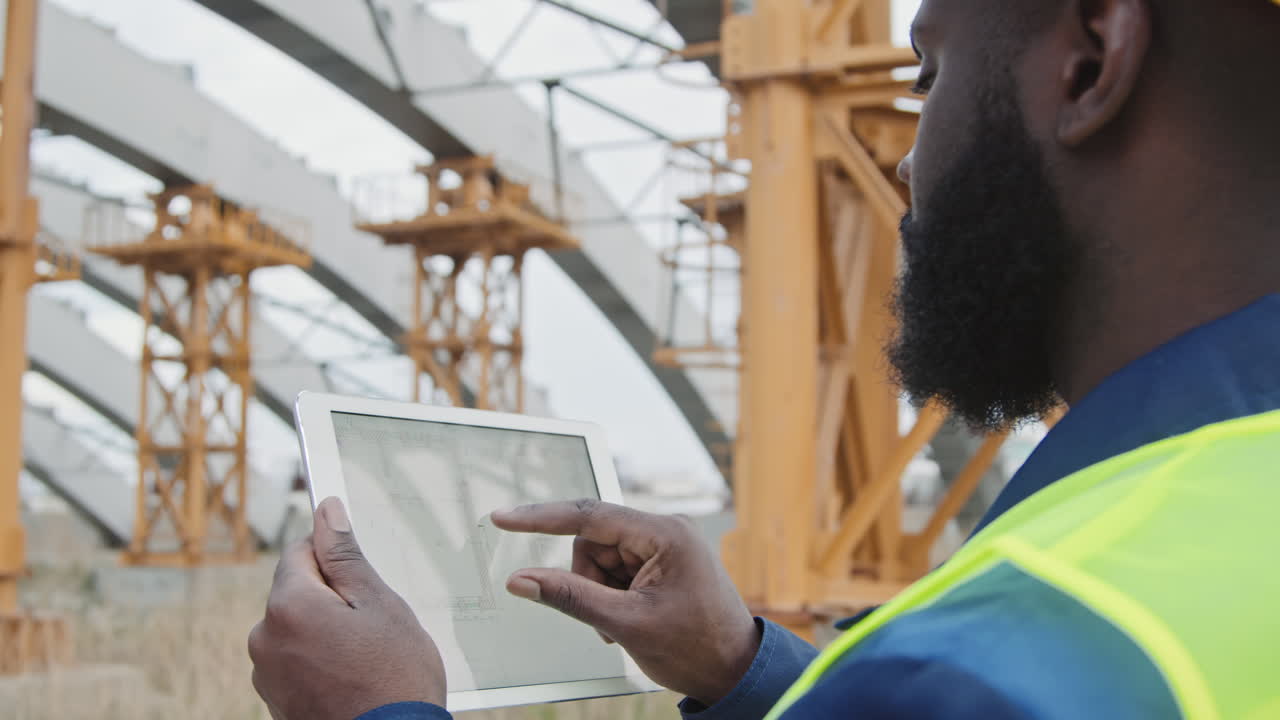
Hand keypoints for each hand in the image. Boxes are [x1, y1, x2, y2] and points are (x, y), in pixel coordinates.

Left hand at [248, 497, 445, 718]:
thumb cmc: (395, 677)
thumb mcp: (379, 604)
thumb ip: (345, 555)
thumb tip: (326, 511)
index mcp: (288, 605)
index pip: (300, 551)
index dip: (335, 559)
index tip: (362, 580)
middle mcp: (265, 637)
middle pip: (297, 591)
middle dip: (331, 598)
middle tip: (373, 624)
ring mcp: (266, 674)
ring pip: (297, 627)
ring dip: (325, 631)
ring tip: (365, 658)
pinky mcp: (274, 701)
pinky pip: (295, 661)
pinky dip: (318, 661)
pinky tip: (351, 677)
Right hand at [491, 500, 758, 705]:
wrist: (735, 672)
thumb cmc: (695, 648)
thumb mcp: (625, 624)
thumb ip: (569, 597)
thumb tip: (520, 580)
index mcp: (664, 534)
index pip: (589, 516)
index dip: (541, 519)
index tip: (503, 519)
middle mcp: (666, 530)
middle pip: (593, 542)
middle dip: (590, 582)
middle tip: (610, 618)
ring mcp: (665, 545)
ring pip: (600, 559)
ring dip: (601, 594)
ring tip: (625, 623)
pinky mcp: (663, 561)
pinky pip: (617, 571)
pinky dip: (613, 597)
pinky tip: (632, 619)